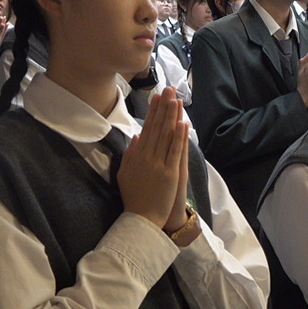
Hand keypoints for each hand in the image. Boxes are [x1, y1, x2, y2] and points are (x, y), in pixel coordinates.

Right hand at [118, 87, 187, 229]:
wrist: (140, 219)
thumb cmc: (133, 198)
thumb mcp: (124, 173)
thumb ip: (129, 154)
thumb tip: (135, 136)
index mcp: (136, 155)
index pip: (146, 128)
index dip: (152, 111)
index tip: (157, 96)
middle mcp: (146, 156)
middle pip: (156, 127)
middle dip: (163, 107)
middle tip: (168, 89)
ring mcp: (158, 164)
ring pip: (166, 136)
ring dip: (171, 116)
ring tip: (176, 99)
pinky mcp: (170, 173)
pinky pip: (175, 151)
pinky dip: (179, 137)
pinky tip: (183, 123)